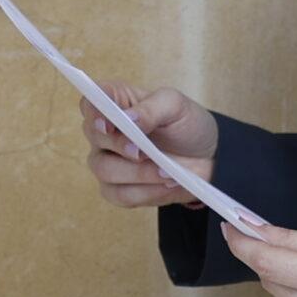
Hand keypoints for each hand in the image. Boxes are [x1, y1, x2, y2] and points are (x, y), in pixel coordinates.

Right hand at [80, 82, 216, 208]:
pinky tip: (166, 185)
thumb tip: (129, 118)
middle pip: (93, 135)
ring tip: (167, 172)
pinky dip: (146, 192)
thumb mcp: (176, 106)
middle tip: (142, 152)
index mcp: (116, 102)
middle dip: (119, 145)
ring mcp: (107, 160)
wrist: (206, 158)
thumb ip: (151, 108)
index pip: (90, 102)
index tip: (110, 122)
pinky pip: (119, 194)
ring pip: (104, 169)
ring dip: (137, 173)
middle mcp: (105, 131)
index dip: (94, 112)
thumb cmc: (186, 125)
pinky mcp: (116, 188)